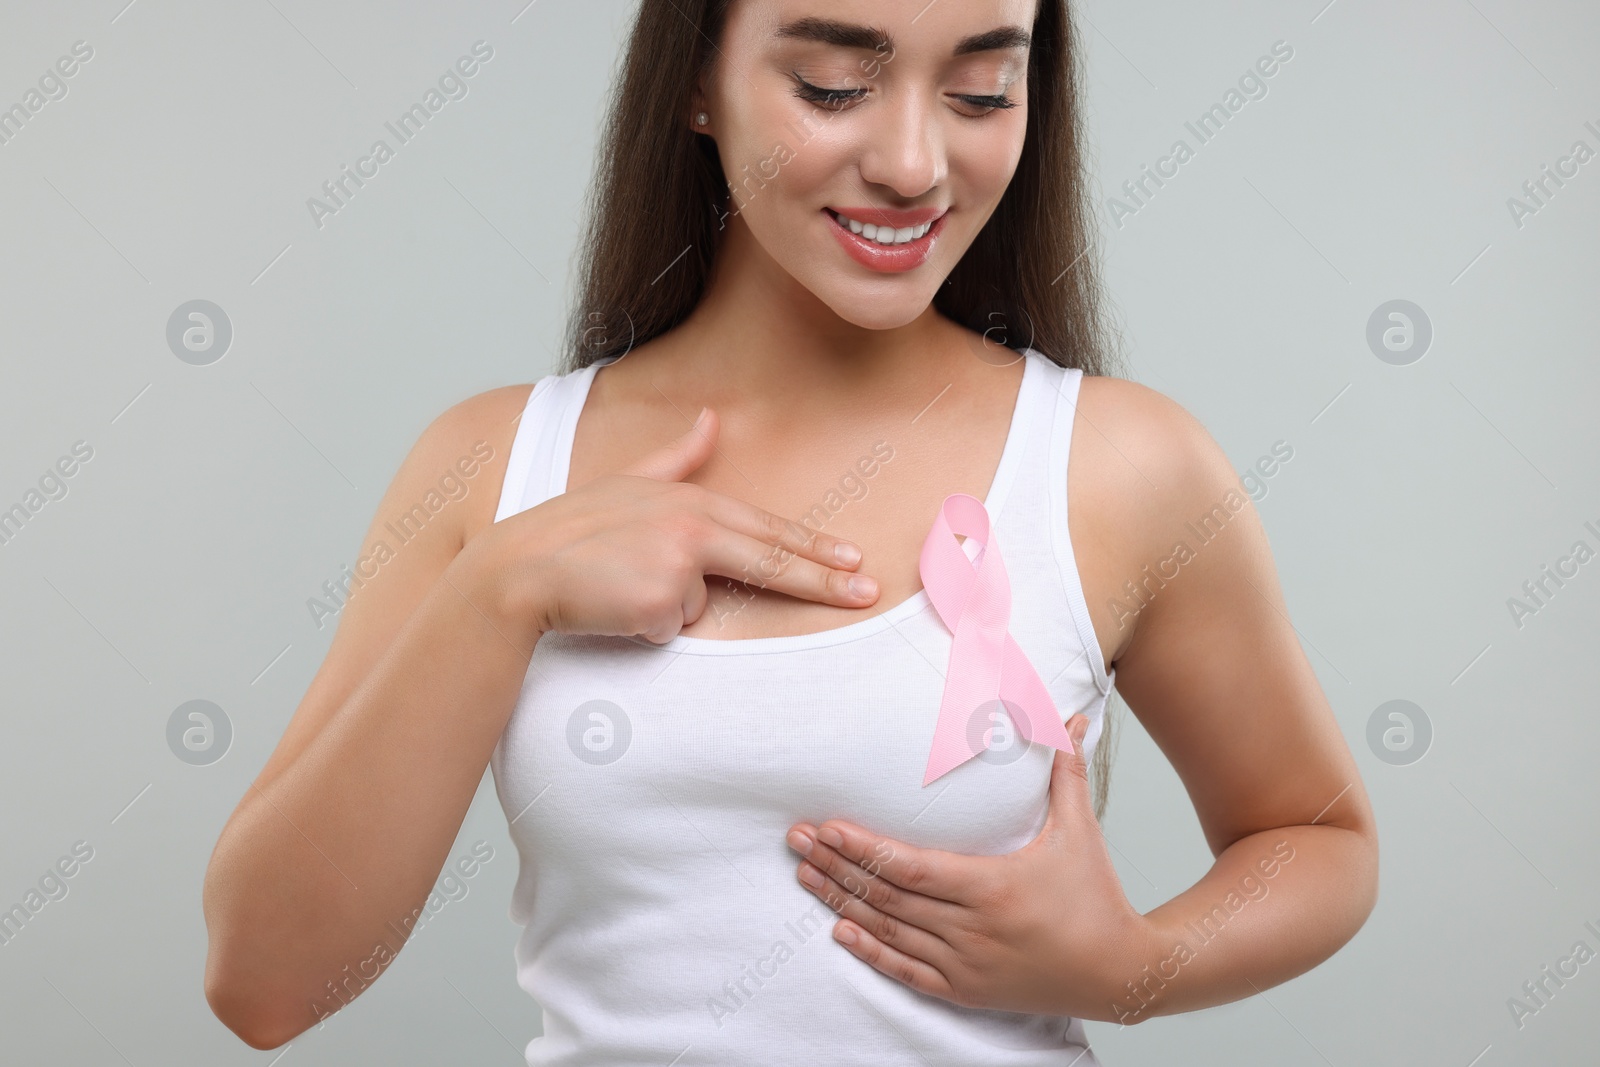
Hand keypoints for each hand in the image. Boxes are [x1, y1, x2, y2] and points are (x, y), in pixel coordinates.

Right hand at [466, 405, 878, 645]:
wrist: (518, 570)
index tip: (852, 558)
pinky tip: (614, 606)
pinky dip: (645, 626)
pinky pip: (671, 627)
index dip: (813, 546)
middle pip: (772, 560)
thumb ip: (679, 456)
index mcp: (689, 500)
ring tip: (622, 586)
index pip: (766, 527)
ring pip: (701, 604)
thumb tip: (712, 417)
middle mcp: (691, 526)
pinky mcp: (659, 602)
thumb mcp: (629, 482)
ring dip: (666, 606)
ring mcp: (677, 563)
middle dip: (826, 579)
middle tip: (868, 591)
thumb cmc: (571, 530)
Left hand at [784, 714, 1153, 1019]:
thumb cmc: (1096, 898)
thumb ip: (1066, 773)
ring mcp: (965, 964)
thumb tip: (1074, 716)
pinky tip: (841, 929)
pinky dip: (870, 950)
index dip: (864, 848)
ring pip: (888, 930)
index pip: (910, 866)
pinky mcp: (965, 990)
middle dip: (836, 866)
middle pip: (887, 895)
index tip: (827, 827)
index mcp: (992, 886)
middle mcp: (971, 929)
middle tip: (795, 841)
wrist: (1119, 973)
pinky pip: (905, 971)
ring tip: (804, 875)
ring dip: (841, 901)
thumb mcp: (1078, 831)